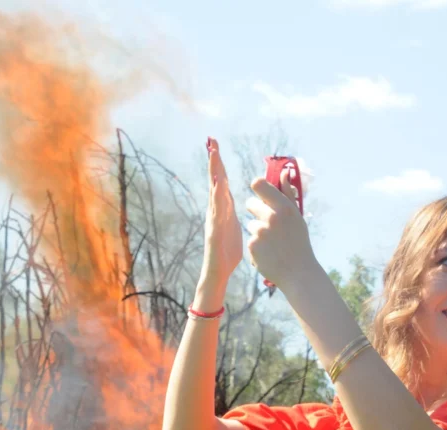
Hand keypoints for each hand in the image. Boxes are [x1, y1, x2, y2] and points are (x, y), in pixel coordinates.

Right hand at [200, 138, 242, 288]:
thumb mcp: (233, 226)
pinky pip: (217, 211)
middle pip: (215, 182)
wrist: (218, 271)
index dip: (220, 165)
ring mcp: (213, 219)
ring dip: (214, 174)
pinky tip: (220, 186)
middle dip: (214, 162)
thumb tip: (234, 200)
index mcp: (222, 209)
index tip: (217, 146)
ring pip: (214, 192)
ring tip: (214, 156)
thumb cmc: (226, 251)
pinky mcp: (214, 230)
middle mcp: (215, 211)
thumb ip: (231, 212)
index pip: (221, 182)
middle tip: (212, 142)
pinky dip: (218, 197)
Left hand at [244, 174, 316, 292]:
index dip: (257, 187)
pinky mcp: (252, 246)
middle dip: (256, 211)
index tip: (260, 192)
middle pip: (250, 203)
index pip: (259, 184)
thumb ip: (287, 195)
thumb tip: (284, 174)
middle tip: (268, 223)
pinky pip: (250, 239)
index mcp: (284, 207)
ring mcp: (260, 232)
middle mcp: (271, 217)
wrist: (298, 273)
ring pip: (250, 224)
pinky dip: (257, 246)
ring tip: (272, 243)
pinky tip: (269, 253)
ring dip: (257, 231)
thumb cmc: (299, 242)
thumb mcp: (297, 217)